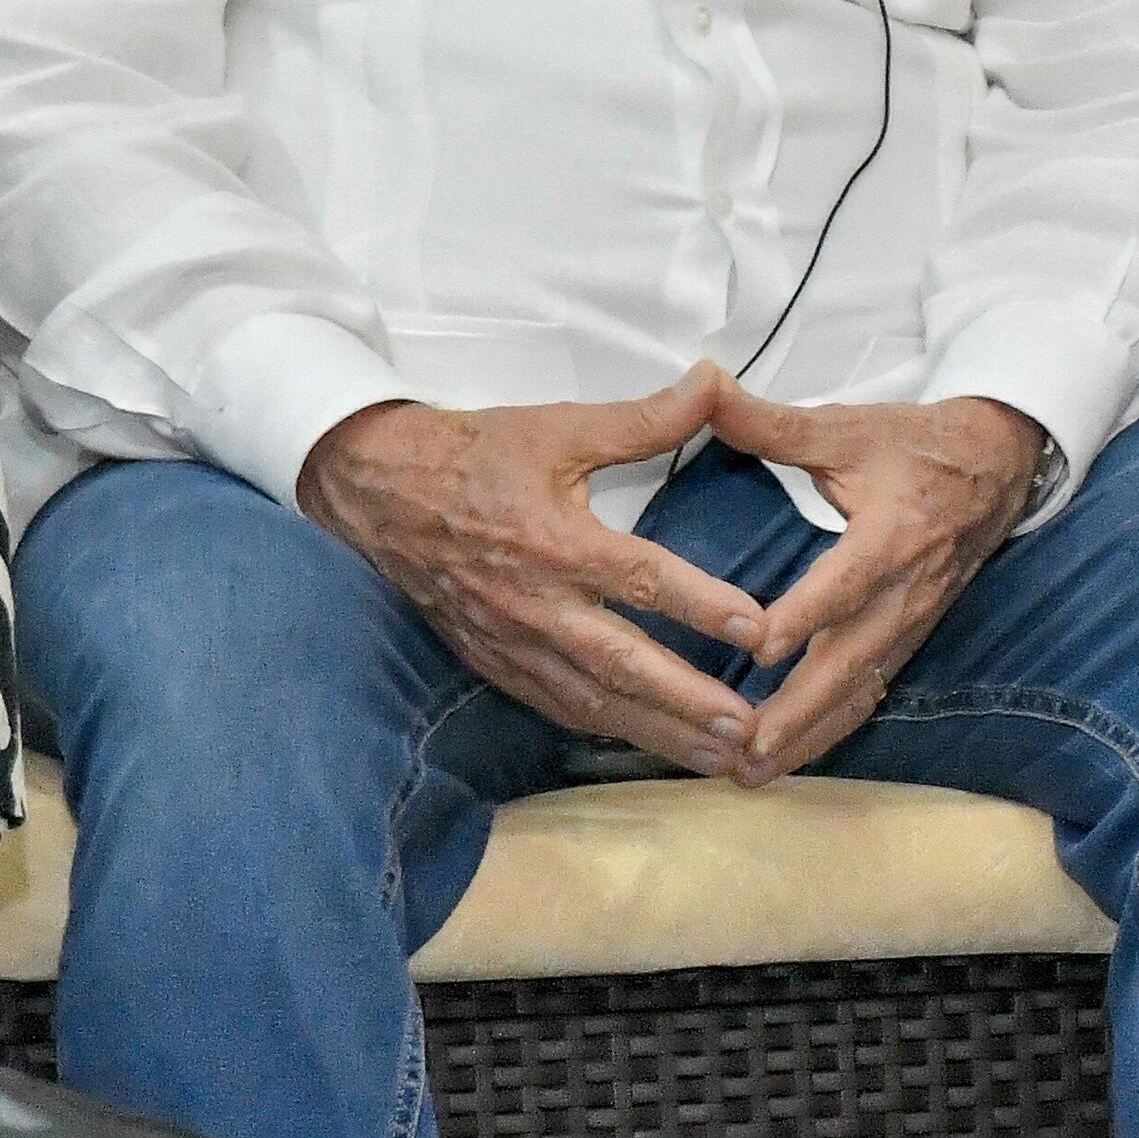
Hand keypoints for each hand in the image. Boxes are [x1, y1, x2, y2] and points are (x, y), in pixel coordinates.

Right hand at [295, 366, 765, 774]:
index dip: (702, 606)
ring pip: (592, 700)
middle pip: (622, 664)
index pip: (643, 582)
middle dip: (687, 702)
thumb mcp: (560, 427)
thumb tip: (716, 379)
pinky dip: (604, 731)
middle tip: (748, 730)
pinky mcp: (492, 661)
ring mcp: (512, 642)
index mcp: (558, 543)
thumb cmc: (479, 455)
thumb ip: (645, 418)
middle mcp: (536, 604)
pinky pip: (554, 706)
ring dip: (658, 731)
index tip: (758, 631)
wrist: (380, 490)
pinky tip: (649, 746)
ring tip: (720, 758)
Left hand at [699, 374, 1048, 782]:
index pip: (846, 583)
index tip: (757, 647)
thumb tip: (702, 384)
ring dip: (808, 734)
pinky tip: (792, 755)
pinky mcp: (913, 633)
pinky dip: (832, 727)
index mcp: (892, 533)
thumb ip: (771, 422)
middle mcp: (907, 588)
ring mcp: (914, 619)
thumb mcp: (848, 427)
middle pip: (851, 660)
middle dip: (797, 710)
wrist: (1001, 460)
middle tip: (742, 749)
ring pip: (860, 689)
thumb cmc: (916, 443)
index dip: (806, 615)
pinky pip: (872, 690)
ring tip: (752, 772)